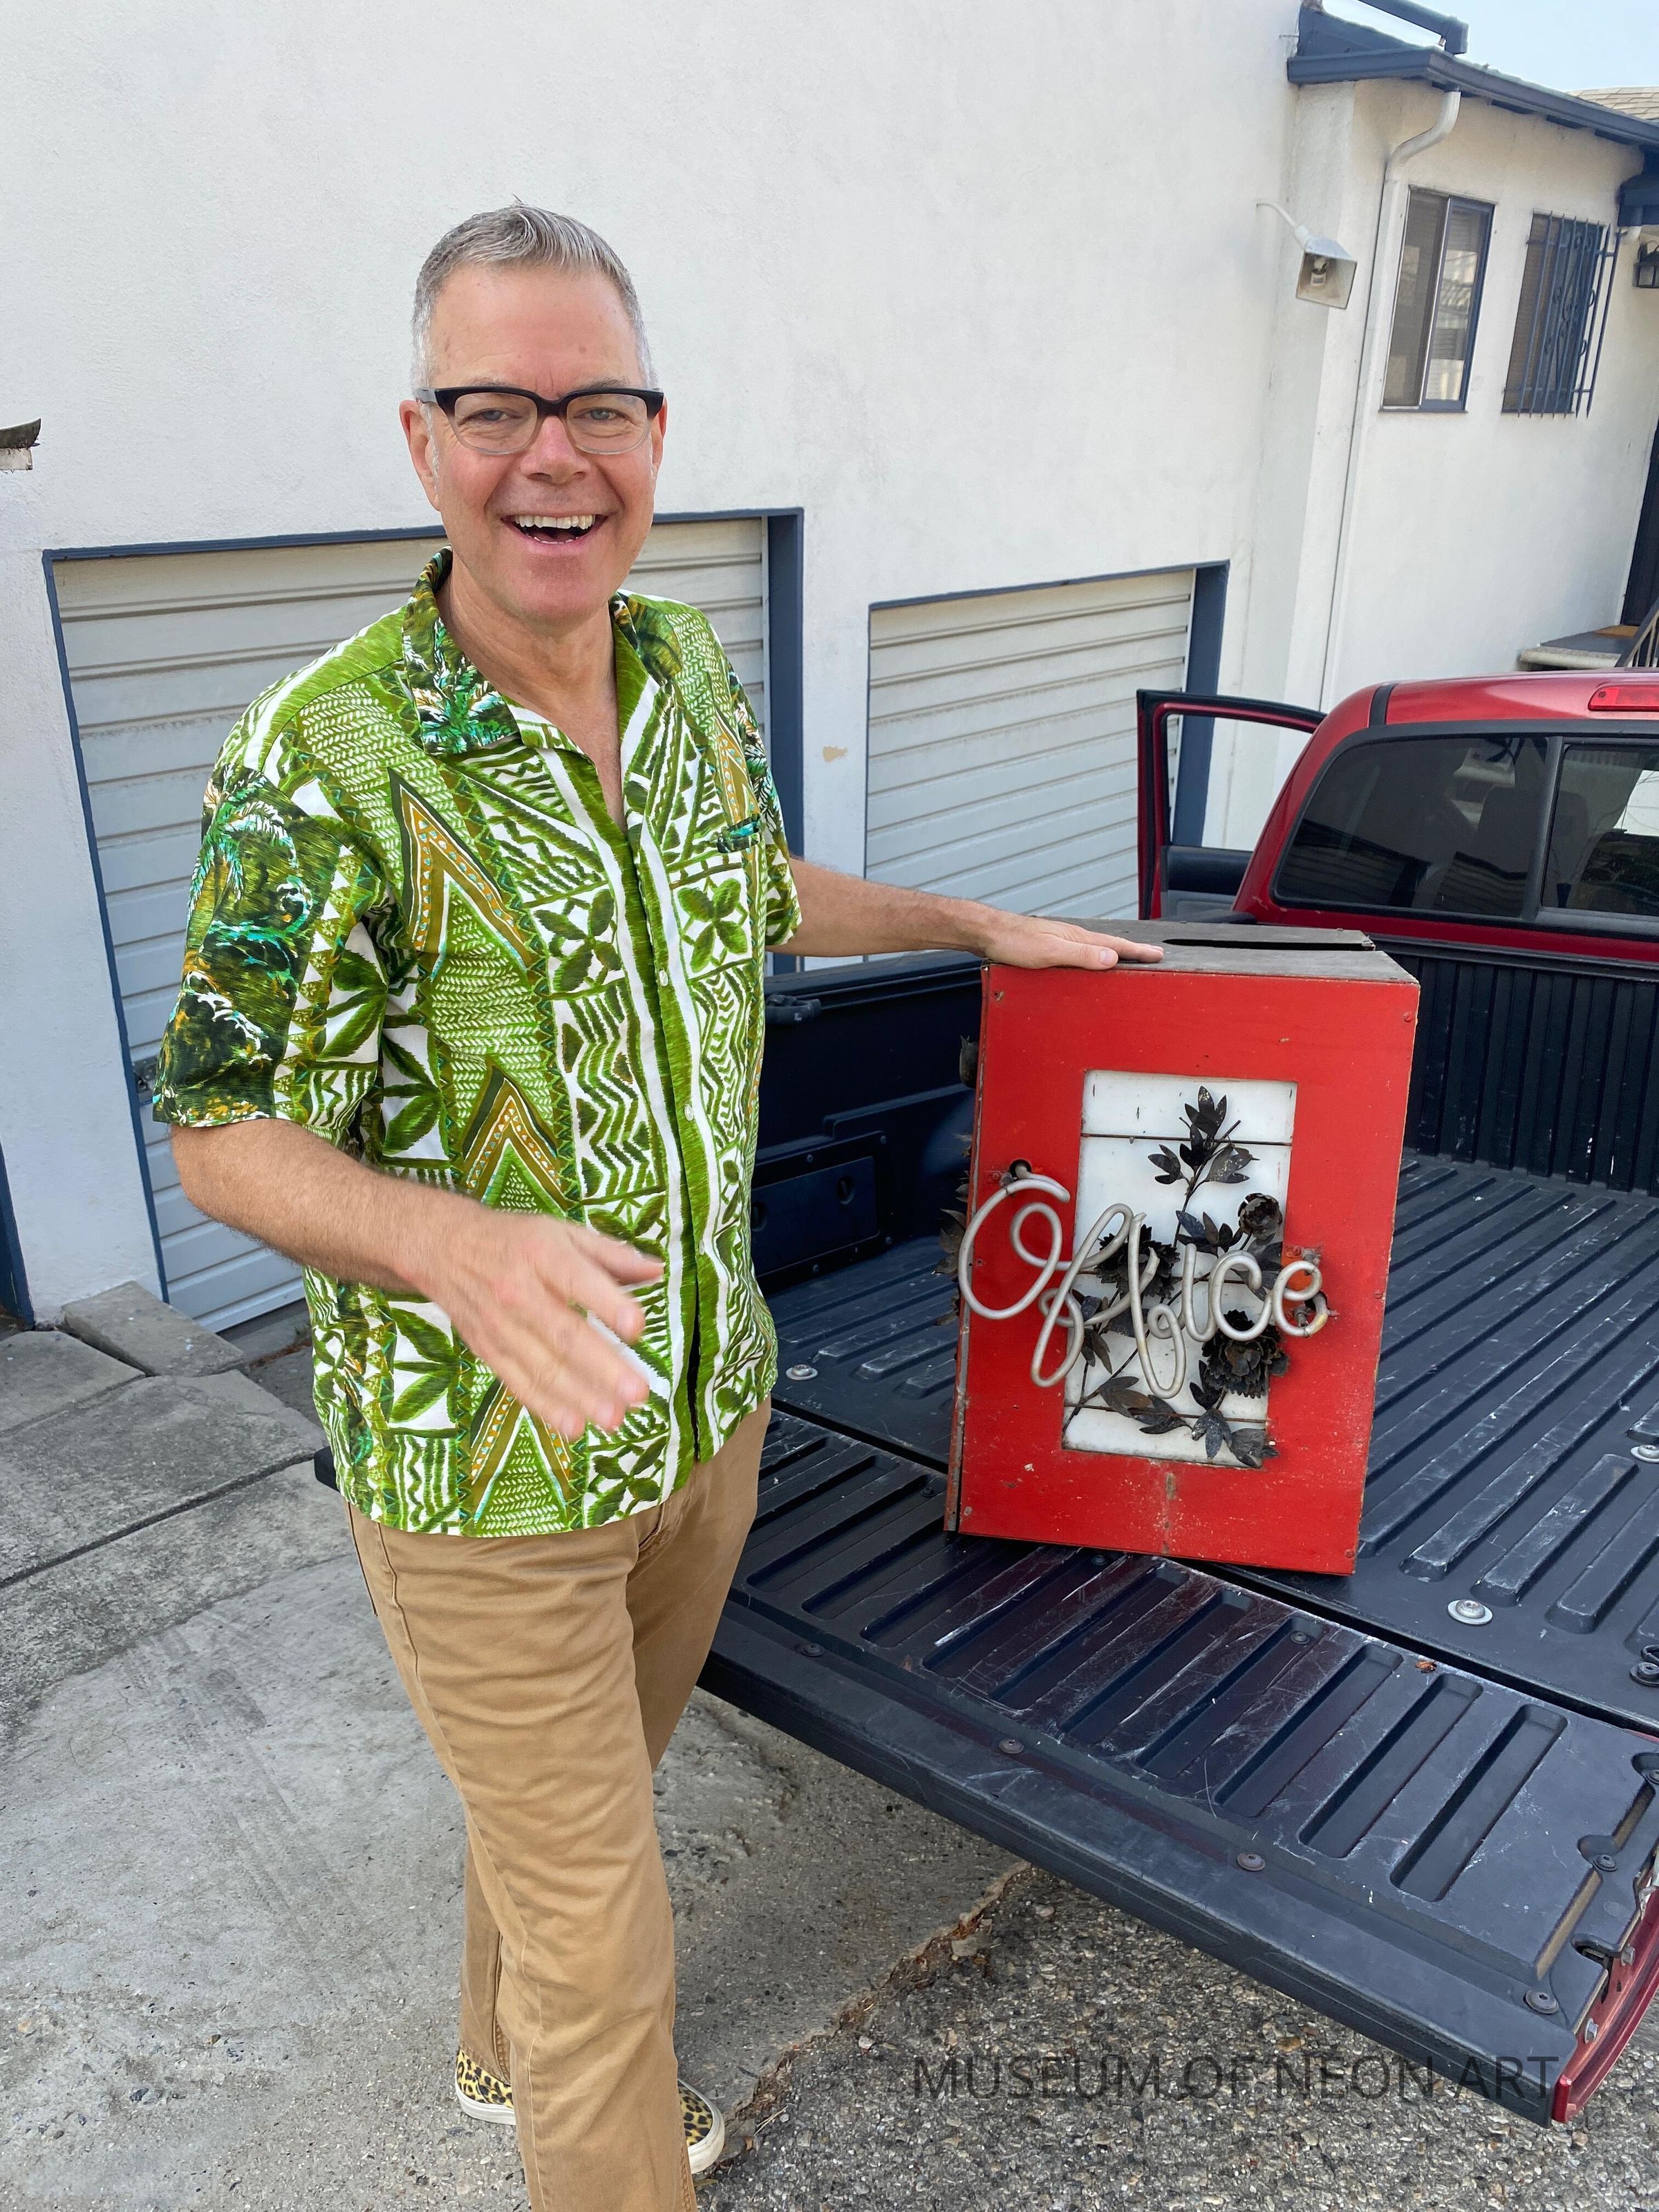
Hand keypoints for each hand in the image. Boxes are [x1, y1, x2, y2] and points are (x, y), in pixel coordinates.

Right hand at [411, 1206, 664, 1440]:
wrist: (443, 1249)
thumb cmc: (516, 1240)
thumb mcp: (563, 1232)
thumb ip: (611, 1254)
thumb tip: (657, 1271)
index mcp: (544, 1255)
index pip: (578, 1280)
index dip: (608, 1304)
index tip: (637, 1328)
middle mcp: (520, 1293)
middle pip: (563, 1334)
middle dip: (602, 1367)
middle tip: (637, 1393)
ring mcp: (501, 1326)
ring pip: (543, 1367)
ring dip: (580, 1397)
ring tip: (615, 1419)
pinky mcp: (489, 1350)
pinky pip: (519, 1383)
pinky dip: (546, 1407)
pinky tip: (575, 1426)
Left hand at [969, 910, 1163, 970]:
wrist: (988, 932)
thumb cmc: (1014, 942)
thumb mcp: (1050, 952)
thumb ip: (1081, 955)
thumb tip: (1112, 958)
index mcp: (1077, 938)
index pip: (1115, 945)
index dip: (1137, 952)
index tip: (1158, 954)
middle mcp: (1072, 937)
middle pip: (1109, 945)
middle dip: (1132, 951)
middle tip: (1151, 956)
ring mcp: (1061, 940)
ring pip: (1095, 948)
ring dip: (1114, 953)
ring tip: (1128, 959)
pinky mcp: (1049, 946)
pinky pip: (1080, 952)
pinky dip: (1094, 957)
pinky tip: (1090, 961)